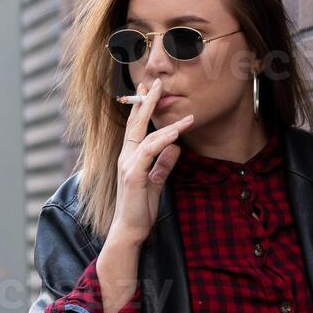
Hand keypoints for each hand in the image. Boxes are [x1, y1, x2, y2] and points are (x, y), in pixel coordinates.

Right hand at [109, 77, 193, 246]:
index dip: (141, 108)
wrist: (129, 230)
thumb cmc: (140, 209)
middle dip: (146, 102)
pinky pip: (150, 152)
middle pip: (135, 124)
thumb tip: (176, 148)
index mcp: (130, 158)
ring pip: (146, 136)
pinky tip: (176, 134)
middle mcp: (126, 157)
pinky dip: (163, 141)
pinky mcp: (133, 175)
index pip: (135, 128)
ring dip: (166, 123)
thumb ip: (163, 165)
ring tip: (187, 116)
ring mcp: (128, 165)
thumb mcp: (156, 183)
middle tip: (156, 83)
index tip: (148, 90)